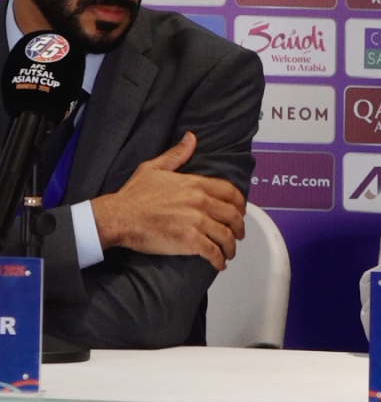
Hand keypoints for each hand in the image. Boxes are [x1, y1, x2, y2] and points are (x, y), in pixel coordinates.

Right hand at [91, 132, 246, 270]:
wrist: (118, 216)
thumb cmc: (134, 195)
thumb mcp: (154, 167)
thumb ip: (177, 155)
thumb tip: (191, 138)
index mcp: (195, 184)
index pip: (230, 192)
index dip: (240, 204)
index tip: (240, 211)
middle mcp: (200, 202)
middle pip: (232, 215)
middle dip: (239, 227)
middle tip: (238, 234)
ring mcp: (195, 221)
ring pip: (225, 235)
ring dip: (231, 246)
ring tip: (229, 252)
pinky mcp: (188, 240)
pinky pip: (212, 251)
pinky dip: (219, 259)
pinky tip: (219, 263)